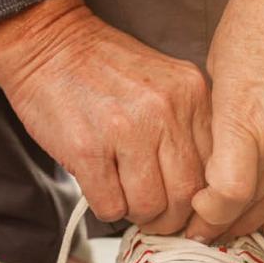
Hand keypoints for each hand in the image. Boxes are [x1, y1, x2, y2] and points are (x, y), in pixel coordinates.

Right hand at [0, 0, 211, 232]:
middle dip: (170, 218)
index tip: (186, 209)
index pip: (215, 169)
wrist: (48, 43)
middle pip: (185, 195)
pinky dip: (107, 209)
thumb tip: (199, 190)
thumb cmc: (103, 69)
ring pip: (149, 206)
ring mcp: (125, 129)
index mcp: (191, 95)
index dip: (200, 200)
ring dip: (137, 215)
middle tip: (155, 217)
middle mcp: (165, 111)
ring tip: (125, 199)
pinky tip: (101, 188)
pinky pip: (110, 206)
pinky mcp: (87, 148)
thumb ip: (187, 126)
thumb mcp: (164, 83)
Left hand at [184, 0, 263, 241]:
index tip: (187, 211)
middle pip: (251, 207)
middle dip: (219, 227)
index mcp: (247, 119)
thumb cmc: (255, 19)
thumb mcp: (216, 67)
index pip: (226, 195)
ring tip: (225, 232)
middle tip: (195, 234)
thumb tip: (202, 153)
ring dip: (250, 223)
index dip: (204, 213)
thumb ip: (214, 117)